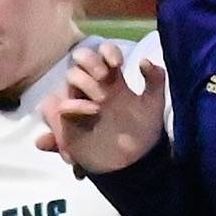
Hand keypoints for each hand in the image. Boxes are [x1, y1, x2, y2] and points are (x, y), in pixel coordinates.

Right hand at [35, 42, 165, 174]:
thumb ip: (155, 80)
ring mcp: (80, 104)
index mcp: (113, 81)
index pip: (103, 54)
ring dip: (82, 83)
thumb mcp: (154, 106)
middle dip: (90, 63)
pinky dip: (71, 106)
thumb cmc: (144, 133)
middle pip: (80, 62)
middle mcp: (94, 88)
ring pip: (69, 80)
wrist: (137, 164)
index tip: (118, 64)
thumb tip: (143, 60)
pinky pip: (59, 108)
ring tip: (101, 102)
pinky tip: (91, 111)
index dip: (107, 52)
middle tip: (104, 77)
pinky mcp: (69, 124)